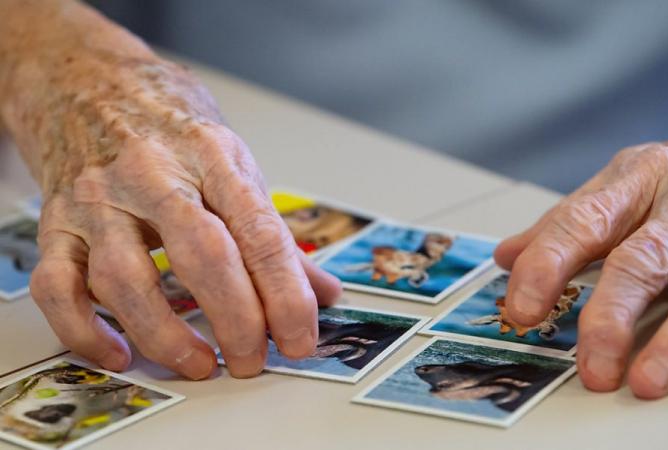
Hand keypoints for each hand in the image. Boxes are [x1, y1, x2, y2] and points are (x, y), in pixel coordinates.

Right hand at [7, 49, 340, 378]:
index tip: (300, 338)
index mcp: (211, 156)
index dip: (286, 294)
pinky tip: (120, 353)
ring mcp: (98, 200)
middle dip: (237, 319)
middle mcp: (152, 175)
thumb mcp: (231, 162)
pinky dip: (85, 331)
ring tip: (201, 364)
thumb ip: (273, 232)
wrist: (85, 82)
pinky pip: (57, 287)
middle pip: (202, 255)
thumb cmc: (167, 125)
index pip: (260, 233)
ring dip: (166, 335)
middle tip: (254, 360)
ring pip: (125, 279)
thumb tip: (321, 291)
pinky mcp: (56, 223)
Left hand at [494, 135, 667, 397]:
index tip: (522, 310)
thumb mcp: (618, 186)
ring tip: (644, 381)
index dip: (547, 265)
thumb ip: (564, 225)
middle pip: (640, 260)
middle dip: (610, 314)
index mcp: (634, 179)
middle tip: (590, 365)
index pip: (580, 222)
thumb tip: (506, 258)